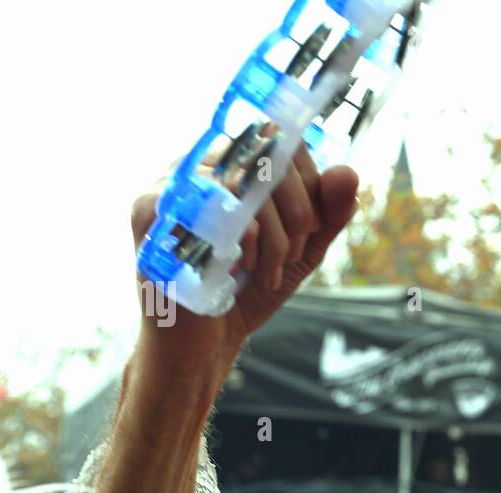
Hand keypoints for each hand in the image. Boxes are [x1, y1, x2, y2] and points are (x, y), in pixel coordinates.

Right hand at [129, 147, 359, 377]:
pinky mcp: (151, 212)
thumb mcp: (301, 251)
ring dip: (275, 235)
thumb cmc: (247, 290)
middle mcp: (199, 164)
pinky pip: (213, 205)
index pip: (281, 140)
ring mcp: (171, 184)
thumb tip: (349, 173)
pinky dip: (244, 241)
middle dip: (298, 213)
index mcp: (232, 165)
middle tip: (292, 256)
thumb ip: (328, 213)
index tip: (313, 227)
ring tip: (267, 271)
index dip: (310, 182)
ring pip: (246, 180)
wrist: (206, 344)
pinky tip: (241, 268)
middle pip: (267, 155)